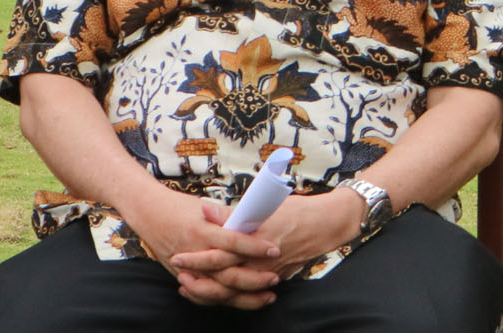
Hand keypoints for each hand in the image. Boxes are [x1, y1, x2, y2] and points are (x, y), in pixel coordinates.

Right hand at [118, 186, 280, 308]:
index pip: (233, 242)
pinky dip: (225, 301)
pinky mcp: (183, 278)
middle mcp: (195, 253)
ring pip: (219, 291)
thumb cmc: (179, 208)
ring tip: (267, 296)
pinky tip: (245, 301)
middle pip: (227, 273)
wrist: (148, 214)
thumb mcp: (205, 207)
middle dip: (253, 279)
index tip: (274, 249)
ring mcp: (188, 269)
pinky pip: (206, 295)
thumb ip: (229, 217)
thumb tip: (256, 217)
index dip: (254, 247)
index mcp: (202, 231)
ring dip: (244, 296)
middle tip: (275, 277)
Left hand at [172, 188, 367, 293]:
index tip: (177, 253)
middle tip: (177, 269)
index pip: (220, 251)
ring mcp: (266, 273)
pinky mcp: (272, 280)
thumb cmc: (294, 211)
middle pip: (222, 274)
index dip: (197, 256)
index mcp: (256, 238)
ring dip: (207, 289)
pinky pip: (245, 294)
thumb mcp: (264, 206)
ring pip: (232, 290)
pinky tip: (209, 293)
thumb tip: (205, 209)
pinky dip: (225, 296)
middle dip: (197, 274)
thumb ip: (233, 213)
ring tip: (187, 284)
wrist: (325, 226)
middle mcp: (259, 260)